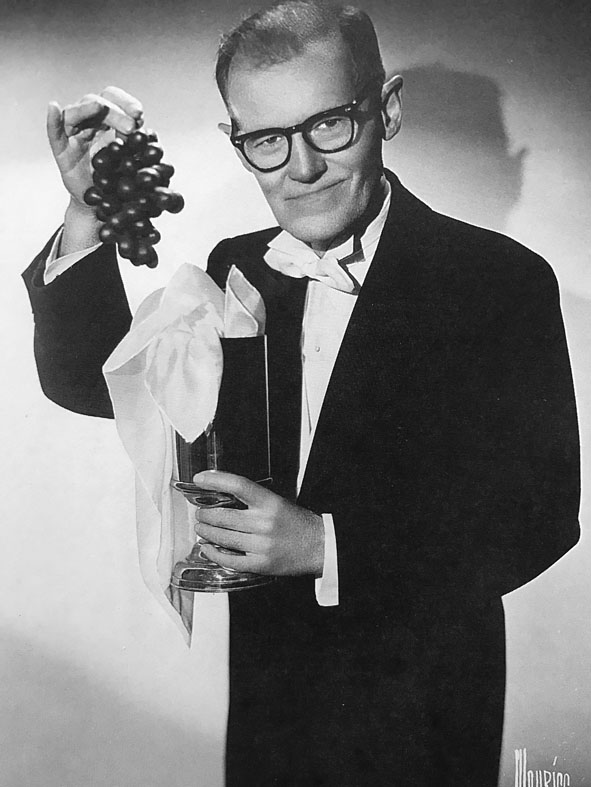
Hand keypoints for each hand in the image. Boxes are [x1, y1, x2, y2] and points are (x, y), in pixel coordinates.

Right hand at [47, 86, 143, 206]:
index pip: (113, 99)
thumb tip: (146, 131)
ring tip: (100, 108)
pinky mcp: (61, 150)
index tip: (139, 115)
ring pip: (75, 113)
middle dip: (115, 112)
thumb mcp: (131, 158)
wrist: (103, 202)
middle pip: (97, 104)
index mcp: (106, 120)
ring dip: (89, 109)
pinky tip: (54, 107)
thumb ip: (135, 143)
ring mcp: (72, 135)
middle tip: (131, 126)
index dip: (125, 102)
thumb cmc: (118, 177)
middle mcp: (87, 122)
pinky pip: (54, 133)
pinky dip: (53, 120)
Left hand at [193, 471, 324, 576]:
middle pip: (222, 515)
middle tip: (200, 512)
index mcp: (270, 503)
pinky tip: (208, 548)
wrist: (319, 546)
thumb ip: (252, 499)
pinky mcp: (259, 564)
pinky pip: (228, 559)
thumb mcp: (277, 502)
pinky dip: (213, 553)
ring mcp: (261, 545)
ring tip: (202, 527)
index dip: (215, 480)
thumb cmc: (297, 523)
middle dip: (204, 513)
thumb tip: (220, 495)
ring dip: (206, 531)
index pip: (238, 486)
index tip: (200, 479)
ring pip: (221, 537)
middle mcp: (264, 523)